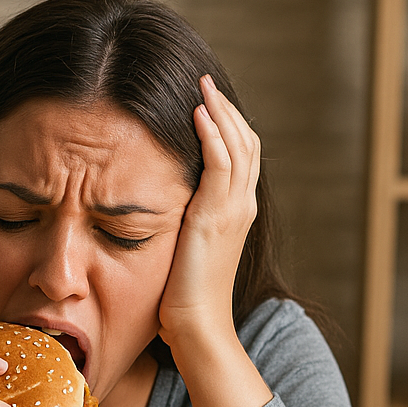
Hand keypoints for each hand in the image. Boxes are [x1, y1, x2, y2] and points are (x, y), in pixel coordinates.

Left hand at [158, 73, 260, 346]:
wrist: (196, 326)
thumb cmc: (183, 300)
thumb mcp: (185, 252)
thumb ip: (183, 225)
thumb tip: (161, 211)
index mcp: (237, 214)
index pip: (241, 157)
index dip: (227, 127)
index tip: (207, 103)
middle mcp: (242, 206)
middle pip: (246, 142)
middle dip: (227, 109)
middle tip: (206, 81)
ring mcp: (233, 210)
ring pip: (237, 145)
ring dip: (219, 111)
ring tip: (202, 85)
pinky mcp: (215, 216)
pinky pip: (220, 162)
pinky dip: (212, 133)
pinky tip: (197, 112)